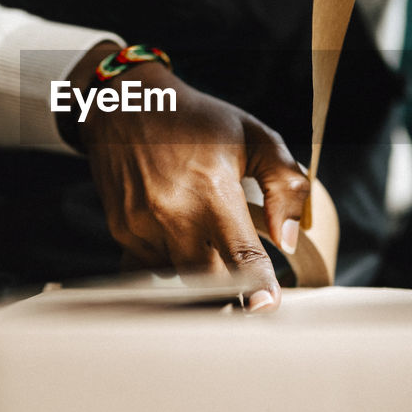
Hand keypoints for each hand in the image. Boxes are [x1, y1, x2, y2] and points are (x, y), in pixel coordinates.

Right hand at [69, 44, 307, 311]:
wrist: (127, 104)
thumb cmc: (198, 121)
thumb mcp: (255, 136)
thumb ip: (284, 184)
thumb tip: (289, 239)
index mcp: (212, 189)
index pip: (240, 255)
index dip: (257, 287)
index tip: (267, 307)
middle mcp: (173, 212)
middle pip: (208, 279)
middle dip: (231, 286)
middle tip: (246, 281)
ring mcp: (142, 224)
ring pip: (179, 276)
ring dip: (199, 270)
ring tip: (205, 240)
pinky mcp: (122, 230)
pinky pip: (151, 266)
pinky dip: (170, 259)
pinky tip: (176, 232)